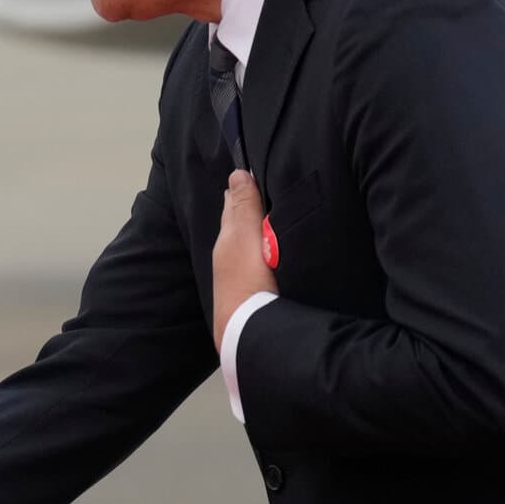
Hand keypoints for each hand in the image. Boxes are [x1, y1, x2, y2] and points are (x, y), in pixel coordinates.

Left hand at [212, 171, 277, 351]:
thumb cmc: (246, 280)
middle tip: (267, 190)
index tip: (254, 172)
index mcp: (227, 240)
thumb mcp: (245, 238)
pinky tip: (277, 255)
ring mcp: (240, 277)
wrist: (248, 331)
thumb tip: (236, 174)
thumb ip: (243, 207)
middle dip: (250, 209)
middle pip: (239, 226)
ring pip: (249, 246)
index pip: (233, 205)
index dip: (243, 189)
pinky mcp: (254, 293)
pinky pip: (260, 264)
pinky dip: (266, 254)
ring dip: (260, 233)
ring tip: (276, 219)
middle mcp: (229, 257)